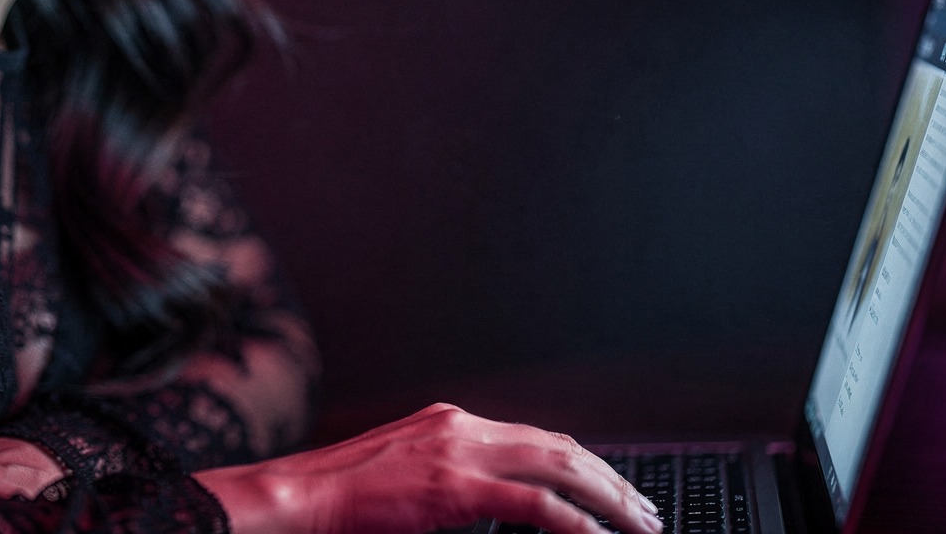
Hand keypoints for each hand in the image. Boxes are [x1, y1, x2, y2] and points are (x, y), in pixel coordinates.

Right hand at [192, 403, 662, 533]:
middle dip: (612, 480)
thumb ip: (450, 480)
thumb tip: (492, 505)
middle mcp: (462, 426)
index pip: (538, 438)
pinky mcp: (454, 488)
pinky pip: (533, 504)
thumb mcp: (404, 476)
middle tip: (646, 512)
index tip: (615, 492)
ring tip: (640, 524)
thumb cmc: (340, 498)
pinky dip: (573, 521)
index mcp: (451, 422)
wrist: (298, 496)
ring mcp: (459, 452)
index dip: (585, 465)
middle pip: (561, 447)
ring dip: (609, 498)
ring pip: (559, 467)